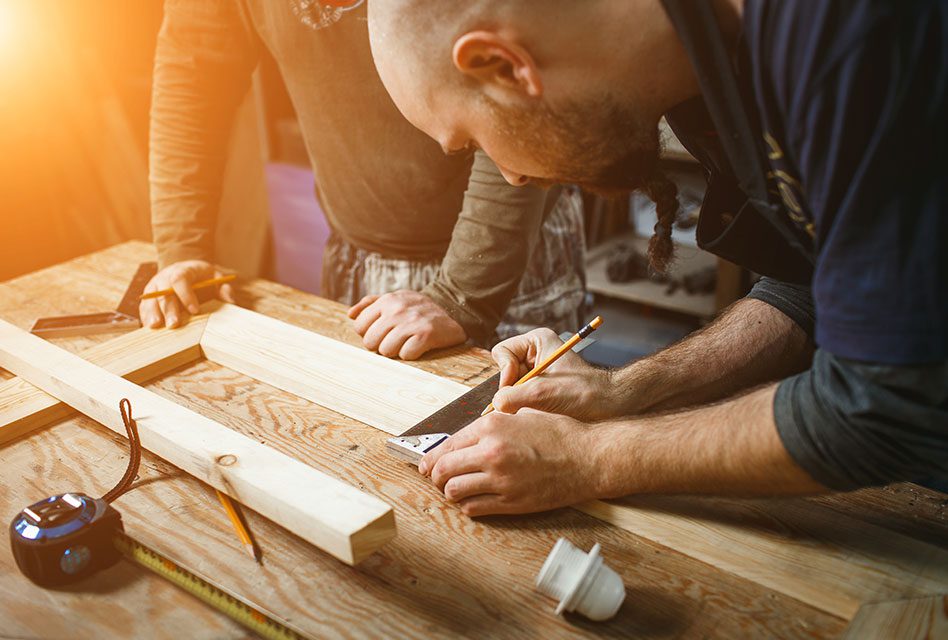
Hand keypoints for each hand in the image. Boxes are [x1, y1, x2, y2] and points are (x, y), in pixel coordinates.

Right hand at [139, 260, 233, 328]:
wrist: (186, 270)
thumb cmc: (203, 277)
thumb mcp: (216, 277)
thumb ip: (224, 289)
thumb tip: (230, 302)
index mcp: (183, 270)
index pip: (180, 279)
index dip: (186, 295)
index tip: (195, 310)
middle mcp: (165, 276)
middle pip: (164, 291)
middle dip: (169, 309)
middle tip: (174, 324)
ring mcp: (155, 286)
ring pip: (150, 299)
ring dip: (153, 313)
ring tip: (156, 327)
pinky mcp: (149, 296)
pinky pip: (144, 306)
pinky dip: (146, 316)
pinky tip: (149, 327)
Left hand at [348, 290, 466, 359]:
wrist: (452, 310)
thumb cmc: (418, 308)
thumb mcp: (396, 298)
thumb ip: (370, 304)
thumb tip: (350, 315)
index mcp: (387, 300)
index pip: (359, 327)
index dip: (370, 334)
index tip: (384, 332)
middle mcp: (397, 309)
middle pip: (370, 342)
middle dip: (381, 345)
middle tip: (396, 340)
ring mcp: (412, 321)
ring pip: (386, 351)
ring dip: (397, 351)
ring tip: (407, 342)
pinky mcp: (426, 334)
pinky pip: (406, 355)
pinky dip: (412, 354)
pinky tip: (419, 346)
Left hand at [418, 409, 602, 515]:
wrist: (589, 457)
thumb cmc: (560, 434)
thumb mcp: (523, 415)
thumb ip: (493, 424)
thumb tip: (468, 437)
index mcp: (492, 426)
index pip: (447, 444)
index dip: (432, 457)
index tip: (426, 464)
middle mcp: (491, 451)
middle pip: (443, 469)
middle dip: (435, 475)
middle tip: (436, 478)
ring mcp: (500, 479)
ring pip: (453, 491)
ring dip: (450, 491)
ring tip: (456, 489)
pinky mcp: (510, 501)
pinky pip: (473, 508)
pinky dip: (468, 505)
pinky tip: (474, 499)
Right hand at [490, 328, 619, 420]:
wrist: (611, 407)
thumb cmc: (584, 393)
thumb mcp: (543, 393)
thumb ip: (511, 397)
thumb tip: (494, 406)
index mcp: (536, 341)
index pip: (502, 353)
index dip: (505, 373)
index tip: (518, 388)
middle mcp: (533, 355)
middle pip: (503, 372)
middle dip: (511, 390)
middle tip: (526, 403)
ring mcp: (535, 373)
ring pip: (508, 389)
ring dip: (517, 402)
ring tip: (536, 410)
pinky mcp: (537, 391)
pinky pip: (517, 400)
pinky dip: (523, 409)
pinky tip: (538, 414)